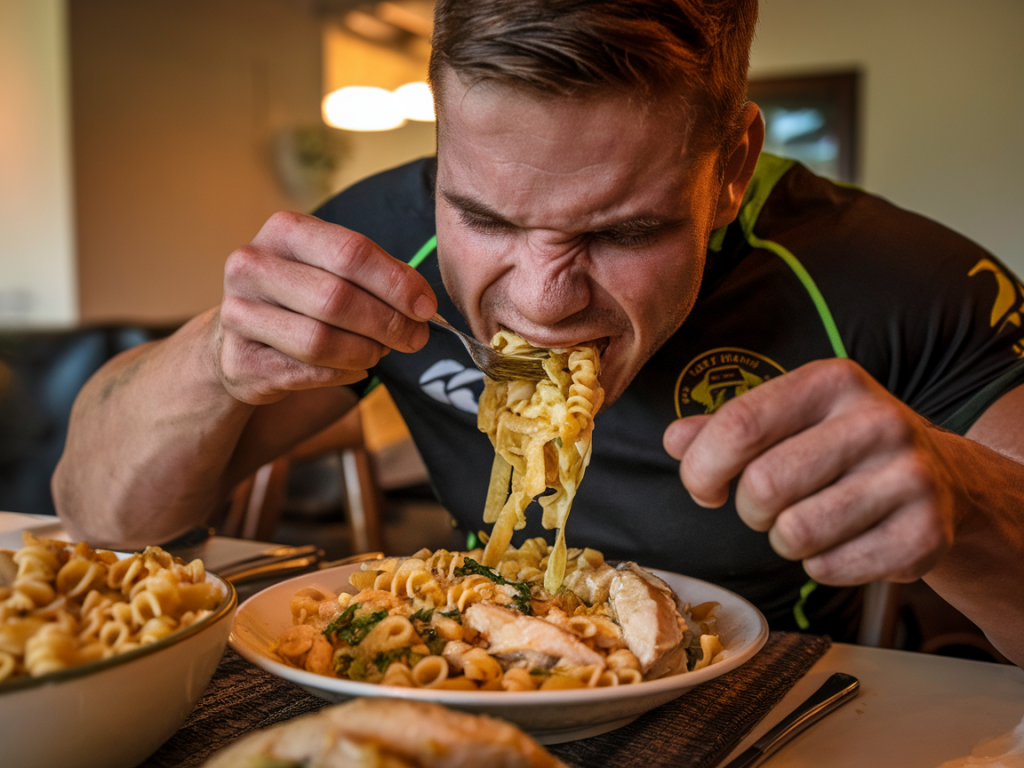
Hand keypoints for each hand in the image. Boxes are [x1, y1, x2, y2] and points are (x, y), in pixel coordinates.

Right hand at [216, 212, 436, 403]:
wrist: (240, 340)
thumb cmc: (301, 299)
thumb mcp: (333, 270)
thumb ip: (378, 277)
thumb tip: (423, 304)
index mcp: (284, 231)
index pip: (351, 252)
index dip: (396, 283)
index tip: (425, 307)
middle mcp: (252, 266)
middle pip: (336, 298)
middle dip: (388, 323)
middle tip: (414, 338)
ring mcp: (238, 313)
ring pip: (320, 341)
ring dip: (365, 352)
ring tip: (380, 352)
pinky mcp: (238, 360)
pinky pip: (307, 373)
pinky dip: (343, 373)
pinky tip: (354, 368)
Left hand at [663, 358, 957, 585]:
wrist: (940, 479)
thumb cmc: (841, 447)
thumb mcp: (789, 419)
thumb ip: (726, 427)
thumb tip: (675, 440)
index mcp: (833, 381)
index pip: (740, 425)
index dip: (703, 467)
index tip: (704, 487)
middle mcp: (878, 420)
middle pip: (764, 485)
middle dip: (749, 509)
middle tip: (767, 507)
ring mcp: (910, 477)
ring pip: (796, 532)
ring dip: (784, 540)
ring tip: (807, 520)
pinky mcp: (926, 534)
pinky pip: (831, 568)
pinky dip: (820, 566)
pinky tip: (844, 541)